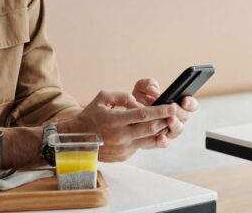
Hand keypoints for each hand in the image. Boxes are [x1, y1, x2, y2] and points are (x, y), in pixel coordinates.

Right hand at [63, 90, 177, 161]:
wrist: (77, 140)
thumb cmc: (90, 116)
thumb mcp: (103, 98)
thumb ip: (122, 96)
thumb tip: (138, 102)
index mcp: (115, 120)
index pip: (143, 115)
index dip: (160, 110)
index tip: (172, 106)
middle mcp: (120, 136)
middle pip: (151, 129)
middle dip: (164, 120)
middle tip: (173, 113)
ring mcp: (123, 148)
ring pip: (149, 140)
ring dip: (160, 131)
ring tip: (165, 122)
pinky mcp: (124, 156)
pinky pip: (141, 145)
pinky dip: (148, 138)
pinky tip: (150, 131)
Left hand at [132, 78, 198, 146]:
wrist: (126, 118)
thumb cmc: (136, 101)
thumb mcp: (141, 89)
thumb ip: (149, 84)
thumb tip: (156, 91)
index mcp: (176, 104)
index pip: (190, 104)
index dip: (190, 102)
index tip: (184, 100)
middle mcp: (175, 118)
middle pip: (185, 116)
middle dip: (181, 112)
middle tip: (174, 108)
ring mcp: (169, 130)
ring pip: (178, 130)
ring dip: (175, 125)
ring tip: (169, 119)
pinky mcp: (159, 141)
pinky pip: (165, 143)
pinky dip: (163, 140)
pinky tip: (160, 137)